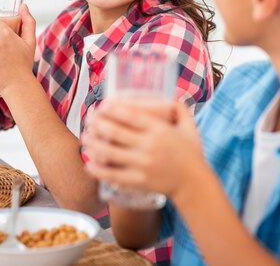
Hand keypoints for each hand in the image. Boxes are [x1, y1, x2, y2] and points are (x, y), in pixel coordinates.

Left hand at [83, 98, 204, 198]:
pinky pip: (113, 174)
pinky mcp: (139, 181)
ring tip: (85, 137)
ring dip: (93, 143)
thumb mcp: (190, 127)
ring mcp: (143, 165)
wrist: (194, 183)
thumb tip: (167, 96)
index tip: (101, 106)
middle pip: (115, 132)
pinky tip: (88, 164)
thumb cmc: (191, 153)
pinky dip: (98, 170)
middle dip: (97, 123)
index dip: (112, 109)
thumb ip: (179, 108)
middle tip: (88, 119)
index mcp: (160, 130)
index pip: (130, 115)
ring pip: (110, 152)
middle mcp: (149, 146)